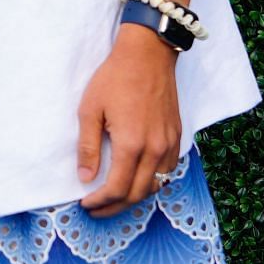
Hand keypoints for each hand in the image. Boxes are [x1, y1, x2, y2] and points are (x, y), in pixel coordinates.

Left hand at [76, 26, 180, 214]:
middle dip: (115, 206)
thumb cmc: (115, 78)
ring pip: (156, 185)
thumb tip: (86, 177)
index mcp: (131, 144)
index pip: (117, 189)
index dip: (100, 201)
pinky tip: (137, 177)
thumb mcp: (90, 109)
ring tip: (114, 197)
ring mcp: (169, 144)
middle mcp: (155, 149)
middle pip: (138, 194)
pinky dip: (152, 181)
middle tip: (97, 208)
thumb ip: (88, 146)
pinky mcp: (177, 137)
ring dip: (135, 196)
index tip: (86, 203)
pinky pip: (168, 170)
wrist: (147, 54)